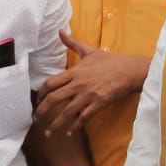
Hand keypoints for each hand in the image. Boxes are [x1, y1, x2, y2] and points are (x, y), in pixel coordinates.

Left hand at [35, 32, 149, 136]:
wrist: (130, 70)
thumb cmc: (111, 61)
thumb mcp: (90, 51)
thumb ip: (73, 43)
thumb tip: (60, 31)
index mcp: (74, 72)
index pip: (50, 84)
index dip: (41, 94)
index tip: (38, 101)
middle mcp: (78, 84)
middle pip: (53, 99)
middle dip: (42, 111)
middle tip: (36, 120)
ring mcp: (88, 95)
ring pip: (66, 112)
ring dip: (55, 124)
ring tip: (49, 133)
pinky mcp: (98, 103)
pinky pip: (83, 118)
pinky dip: (75, 127)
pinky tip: (70, 133)